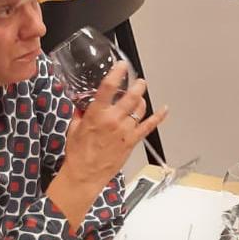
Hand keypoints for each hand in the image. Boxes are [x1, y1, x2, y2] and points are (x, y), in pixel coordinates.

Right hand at [59, 63, 168, 185]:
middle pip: (131, 96)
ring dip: (142, 99)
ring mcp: (125, 130)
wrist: (85, 174)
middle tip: (139, 81)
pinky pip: (148, 126)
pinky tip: (164, 110)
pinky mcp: (132, 141)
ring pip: (140, 108)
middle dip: (137, 86)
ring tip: (141, 94)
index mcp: (96, 114)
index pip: (108, 87)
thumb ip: (81, 114)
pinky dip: (158, 117)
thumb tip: (83, 106)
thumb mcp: (74, 128)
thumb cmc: (78, 153)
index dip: (117, 73)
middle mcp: (113, 120)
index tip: (122, 65)